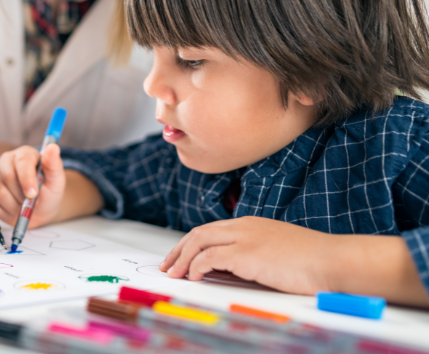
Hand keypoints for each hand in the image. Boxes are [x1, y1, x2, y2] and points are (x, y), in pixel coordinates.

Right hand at [0, 144, 66, 227]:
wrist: (39, 210)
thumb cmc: (48, 192)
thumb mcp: (56, 180)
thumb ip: (54, 165)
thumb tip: (53, 147)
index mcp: (24, 154)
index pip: (22, 160)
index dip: (27, 178)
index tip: (33, 194)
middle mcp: (6, 161)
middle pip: (8, 177)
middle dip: (22, 195)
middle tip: (33, 201)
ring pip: (0, 193)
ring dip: (15, 205)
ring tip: (24, 204)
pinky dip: (7, 212)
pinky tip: (15, 208)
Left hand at [160, 217, 335, 294]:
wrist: (334, 261)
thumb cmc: (313, 261)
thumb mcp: (277, 251)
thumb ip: (253, 255)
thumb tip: (231, 269)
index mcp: (250, 224)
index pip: (210, 230)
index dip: (191, 244)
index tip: (180, 258)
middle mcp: (243, 227)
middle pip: (199, 233)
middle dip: (179, 250)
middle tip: (168, 266)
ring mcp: (244, 238)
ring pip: (199, 241)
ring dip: (182, 259)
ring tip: (174, 274)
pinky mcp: (246, 254)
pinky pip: (209, 258)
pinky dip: (196, 266)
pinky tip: (193, 277)